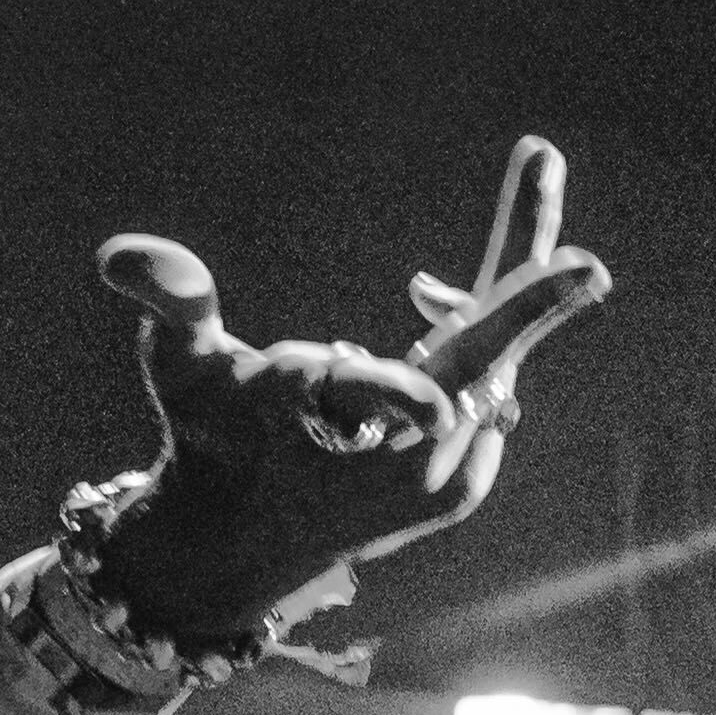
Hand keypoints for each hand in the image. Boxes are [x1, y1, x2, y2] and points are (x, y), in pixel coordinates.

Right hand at [82, 139, 609, 647]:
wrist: (239, 545)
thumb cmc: (206, 437)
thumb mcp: (178, 366)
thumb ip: (172, 302)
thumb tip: (123, 257)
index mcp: (325, 424)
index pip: (369, 397)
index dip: (402, 391)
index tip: (451, 389)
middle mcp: (396, 465)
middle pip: (474, 365)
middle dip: (529, 299)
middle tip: (592, 267)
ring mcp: (443, 481)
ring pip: (486, 366)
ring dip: (492, 296)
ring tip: (532, 170)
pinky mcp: (464, 486)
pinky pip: (488, 392)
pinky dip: (477, 343)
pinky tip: (433, 300)